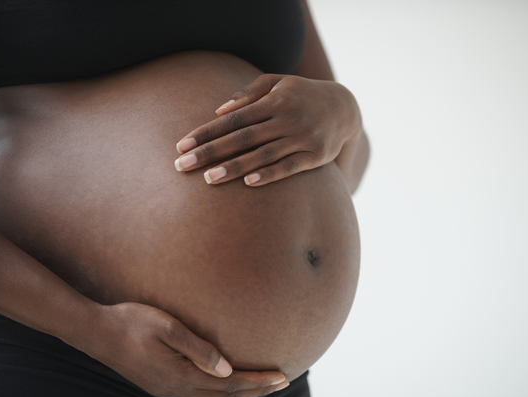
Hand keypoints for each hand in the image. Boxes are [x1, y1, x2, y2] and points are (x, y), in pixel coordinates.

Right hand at [88, 302, 287, 396]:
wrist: (93, 331)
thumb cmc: (130, 321)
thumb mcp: (167, 328)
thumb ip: (199, 349)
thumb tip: (228, 369)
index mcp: (180, 376)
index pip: (230, 385)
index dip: (258, 382)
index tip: (282, 377)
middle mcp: (175, 389)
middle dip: (255, 391)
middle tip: (282, 382)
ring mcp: (165, 389)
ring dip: (239, 394)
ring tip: (261, 386)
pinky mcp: (159, 384)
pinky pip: (198, 396)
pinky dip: (219, 393)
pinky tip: (226, 384)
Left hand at [173, 74, 361, 186]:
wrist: (346, 108)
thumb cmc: (302, 95)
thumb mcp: (278, 83)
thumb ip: (249, 93)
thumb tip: (219, 110)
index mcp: (274, 100)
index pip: (233, 118)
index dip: (206, 132)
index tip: (182, 145)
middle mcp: (287, 118)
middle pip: (242, 137)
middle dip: (210, 152)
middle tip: (182, 165)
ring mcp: (303, 137)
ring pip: (263, 155)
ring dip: (234, 167)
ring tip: (209, 179)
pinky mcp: (316, 156)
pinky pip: (290, 167)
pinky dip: (270, 175)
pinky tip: (249, 183)